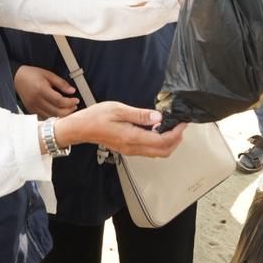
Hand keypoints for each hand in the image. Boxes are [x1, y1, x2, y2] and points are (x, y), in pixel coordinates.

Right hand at [14, 66, 79, 117]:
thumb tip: (72, 90)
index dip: (70, 102)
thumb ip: (61, 83)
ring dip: (62, 114)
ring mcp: (33, 107)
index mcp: (41, 90)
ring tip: (68, 109)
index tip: (76, 100)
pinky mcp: (31, 110)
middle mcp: (37, 100)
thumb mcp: (48, 74)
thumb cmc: (32, 74)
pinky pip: (44, 117)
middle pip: (56, 111)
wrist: (17, 78)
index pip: (59, 101)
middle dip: (68, 110)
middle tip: (74, 106)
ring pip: (51, 116)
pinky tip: (57, 111)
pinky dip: (53, 116)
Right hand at [55, 102, 186, 158]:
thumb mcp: (119, 109)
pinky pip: (148, 150)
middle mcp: (133, 148)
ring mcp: (130, 150)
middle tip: (180, 126)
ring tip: (171, 127)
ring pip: (156, 153)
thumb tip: (158, 117)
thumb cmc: (96, 117)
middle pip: (163, 151)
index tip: (182, 123)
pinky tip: (156, 130)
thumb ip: (140, 114)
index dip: (176, 133)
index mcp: (132, 137)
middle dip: (176, 140)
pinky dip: (158, 143)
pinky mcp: (128, 149)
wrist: (81, 128)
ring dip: (168, 142)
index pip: (162, 141)